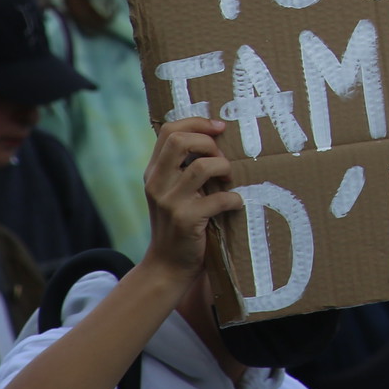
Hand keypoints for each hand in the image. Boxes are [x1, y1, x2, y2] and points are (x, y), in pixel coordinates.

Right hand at [141, 119, 240, 290]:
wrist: (168, 265)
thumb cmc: (179, 222)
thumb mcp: (172, 191)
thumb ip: (182, 167)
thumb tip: (216, 136)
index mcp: (154, 172)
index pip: (169, 130)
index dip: (197, 122)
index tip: (219, 127)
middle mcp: (157, 183)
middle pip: (180, 141)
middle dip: (209, 142)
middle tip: (222, 157)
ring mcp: (170, 202)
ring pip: (203, 166)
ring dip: (225, 168)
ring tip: (229, 180)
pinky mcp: (186, 220)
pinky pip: (219, 198)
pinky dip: (233, 199)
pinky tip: (235, 204)